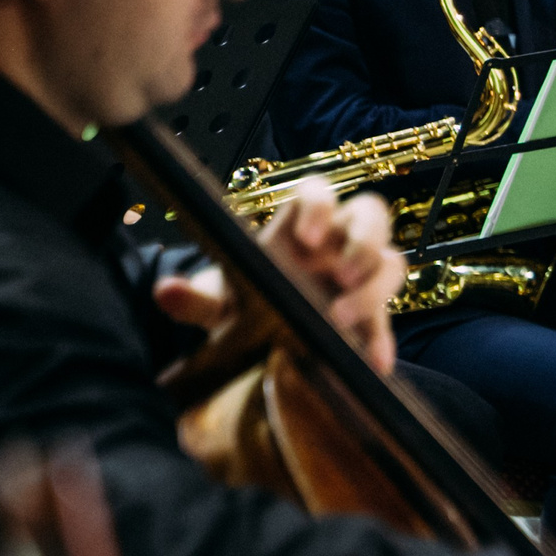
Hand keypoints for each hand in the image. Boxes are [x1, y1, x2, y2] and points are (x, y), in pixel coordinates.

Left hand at [157, 178, 406, 374]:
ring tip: (342, 319)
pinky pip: (386, 323)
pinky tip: (373, 363)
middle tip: (344, 273)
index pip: (319, 192)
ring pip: (390, 262)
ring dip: (374, 288)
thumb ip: (196, 297)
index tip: (308, 238)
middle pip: (372, 215)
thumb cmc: (244, 301)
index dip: (320, 206)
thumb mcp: (219, 299)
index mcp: (299, 227)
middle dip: (365, 239)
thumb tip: (164, 291)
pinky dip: (381, 342)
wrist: (260, 334)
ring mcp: (360, 277)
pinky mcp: (372, 315)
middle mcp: (337, 243)